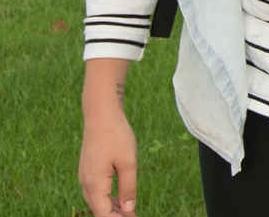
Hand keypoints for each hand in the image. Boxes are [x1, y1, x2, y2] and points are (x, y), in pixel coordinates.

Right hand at [79, 100, 137, 216]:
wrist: (100, 115)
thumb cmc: (116, 136)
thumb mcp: (128, 163)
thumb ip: (128, 188)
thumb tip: (129, 210)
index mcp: (94, 184)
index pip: (103, 213)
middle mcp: (85, 183)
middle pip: (99, 210)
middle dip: (115, 216)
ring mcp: (85, 177)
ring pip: (97, 201)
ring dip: (111, 209)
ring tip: (130, 213)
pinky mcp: (88, 171)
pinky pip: (96, 192)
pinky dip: (107, 199)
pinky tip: (121, 201)